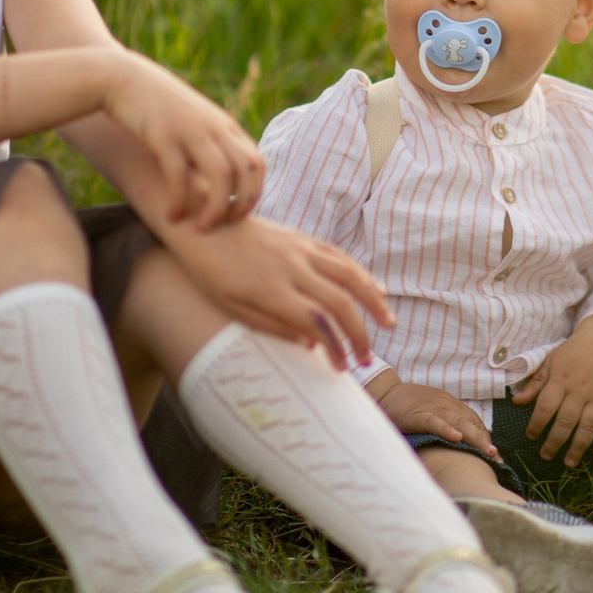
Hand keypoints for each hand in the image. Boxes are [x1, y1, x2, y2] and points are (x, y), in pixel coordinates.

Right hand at [97, 51, 264, 230]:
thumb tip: (220, 180)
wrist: (123, 78)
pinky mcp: (163, 136)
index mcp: (224, 125)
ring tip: (201, 229)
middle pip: (247, 169)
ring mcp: (190, 130)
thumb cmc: (157, 109)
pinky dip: (180, 201)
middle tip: (224, 225)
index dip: (253, 193)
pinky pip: (180, 176)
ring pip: (221, 175)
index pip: (256, 162)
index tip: (237, 214)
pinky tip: (172, 217)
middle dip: (242, 203)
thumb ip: (210, 145)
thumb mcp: (192, 123)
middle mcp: (214, 127)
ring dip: (216, 208)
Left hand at [163, 215, 393, 366]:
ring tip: (389, 324)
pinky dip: (361, 274)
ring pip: (349, 275)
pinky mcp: (302, 238)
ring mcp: (300, 249)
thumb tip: (311, 344)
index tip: (343, 368)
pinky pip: (339, 257)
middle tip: (366, 359)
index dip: (337, 348)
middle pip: (340, 302)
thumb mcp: (232, 308)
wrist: (203, 225)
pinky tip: (375, 290)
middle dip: (359, 334)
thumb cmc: (211, 274)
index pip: (317, 323)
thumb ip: (273, 326)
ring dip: (373, 302)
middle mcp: (292, 268)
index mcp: (271, 290)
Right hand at [375, 381, 499, 460]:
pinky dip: (446, 429)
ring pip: (458, 422)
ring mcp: (433, 408)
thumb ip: (447, 426)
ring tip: (487, 452)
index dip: (485, 439)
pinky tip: (456, 439)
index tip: (495, 458)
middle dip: (486, 441)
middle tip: (497, 458)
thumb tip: (463, 447)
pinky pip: (434, 421)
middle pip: (472, 423)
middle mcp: (447, 405)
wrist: (386, 393)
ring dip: (475, 437)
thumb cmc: (410, 408)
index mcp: (452, 406)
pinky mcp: (418, 413)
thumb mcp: (434, 414)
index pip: (475, 422)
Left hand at [510, 319, 592, 466]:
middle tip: (546, 456)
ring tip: (569, 462)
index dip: (537, 424)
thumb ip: (535, 383)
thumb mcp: (550, 361)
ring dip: (579, 446)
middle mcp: (579, 389)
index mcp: (560, 380)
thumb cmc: (572, 353)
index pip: (546, 406)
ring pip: (589, 425)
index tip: (530, 436)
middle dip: (555, 442)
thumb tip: (516, 402)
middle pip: (566, 421)